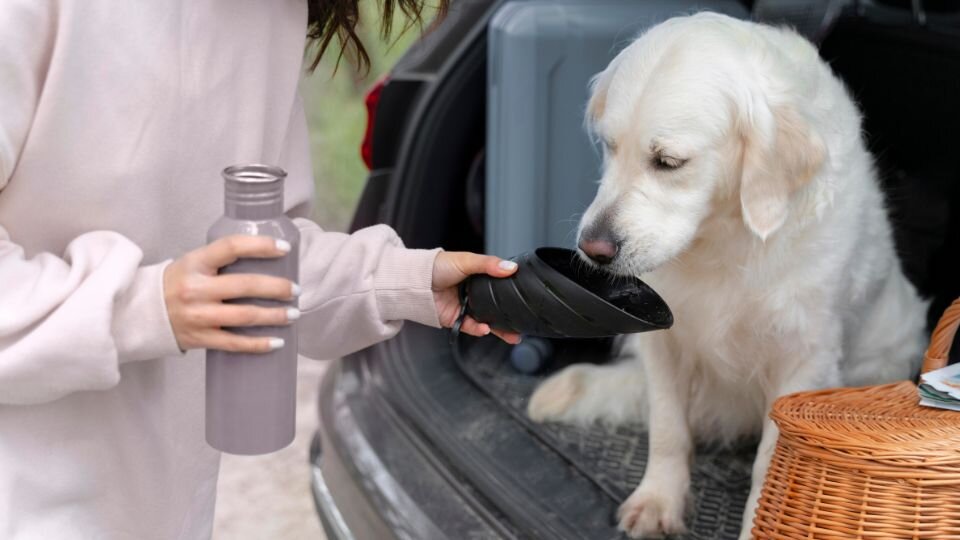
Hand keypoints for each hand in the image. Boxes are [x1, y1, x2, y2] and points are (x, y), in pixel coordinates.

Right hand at [163, 235, 299, 352]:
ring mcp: (198, 315)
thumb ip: (222, 261)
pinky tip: (277, 342)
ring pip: (244, 316)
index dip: (261, 245)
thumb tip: (266, 259)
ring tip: (294, 314)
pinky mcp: (200, 338)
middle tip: (296, 290)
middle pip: (244, 285)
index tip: (284, 249)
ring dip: (274, 316)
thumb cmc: (177, 283)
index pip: (231, 247)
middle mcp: (196, 288)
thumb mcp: (193, 263)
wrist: (141, 312)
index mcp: (195, 263)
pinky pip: (234, 343)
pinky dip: (258, 344)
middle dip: (276, 288)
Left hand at [432, 251, 521, 343]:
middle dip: (510, 318)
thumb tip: (511, 267)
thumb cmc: (437, 266)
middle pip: (496, 307)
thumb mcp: (467, 260)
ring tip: (512, 335)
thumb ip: (489, 264)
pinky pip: (471, 327)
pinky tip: (486, 328)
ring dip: (499, 329)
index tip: (525, 297)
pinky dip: (479, 329)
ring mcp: (465, 307)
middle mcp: (473, 293)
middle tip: (524, 324)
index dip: (512, 292)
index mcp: (478, 277)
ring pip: (487, 320)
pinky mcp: (456, 319)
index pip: (500, 286)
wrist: (415, 281)